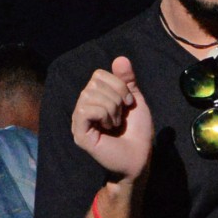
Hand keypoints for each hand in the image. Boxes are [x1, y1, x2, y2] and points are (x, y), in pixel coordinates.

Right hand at [72, 56, 152, 180]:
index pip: (98, 74)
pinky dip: (103, 114)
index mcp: (95, 99)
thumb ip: (127, 80)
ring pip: (89, 95)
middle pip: (93, 83)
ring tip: (115, 124)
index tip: (128, 103)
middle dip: (116, 97)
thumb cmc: (137, 133)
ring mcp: (79, 121)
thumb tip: (120, 58)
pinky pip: (85, 109)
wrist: (139, 159)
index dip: (118, 84)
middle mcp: (83, 107)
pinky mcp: (79, 133)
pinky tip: (108, 128)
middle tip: (121, 117)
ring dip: (111, 108)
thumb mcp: (135, 101)